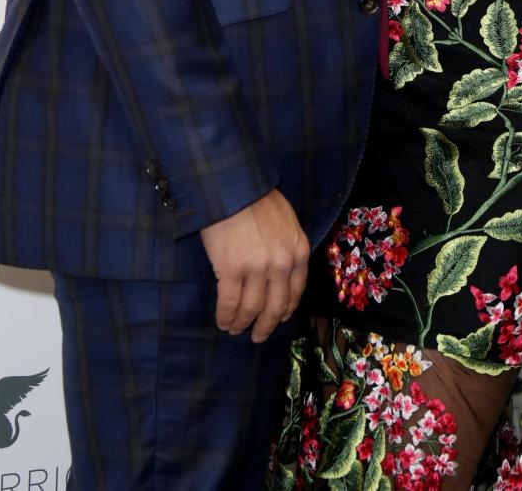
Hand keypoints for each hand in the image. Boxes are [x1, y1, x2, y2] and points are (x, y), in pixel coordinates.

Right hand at [199, 188, 309, 342]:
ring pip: (251, 309)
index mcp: (298, 251)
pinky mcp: (230, 271)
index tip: (278, 319)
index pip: (295, 291)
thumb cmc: (258, 197)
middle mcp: (281, 265)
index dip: (285, 310)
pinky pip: (229, 303)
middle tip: (258, 336)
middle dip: (266, 325)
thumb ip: (288, 245)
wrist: (234, 186)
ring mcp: (256, 269)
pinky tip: (223, 321)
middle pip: (275, 307)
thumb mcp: (287, 220)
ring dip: (242, 323)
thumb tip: (282, 269)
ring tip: (235, 329)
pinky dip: (226, 317)